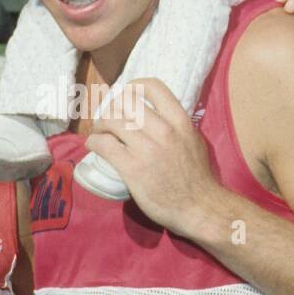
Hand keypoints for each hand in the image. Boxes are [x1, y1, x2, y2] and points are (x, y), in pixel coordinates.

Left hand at [85, 77, 221, 236]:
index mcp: (180, 121)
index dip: (134, 86)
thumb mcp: (194, 141)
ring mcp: (147, 149)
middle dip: (112, 107)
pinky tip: (94, 146)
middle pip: (125, 101)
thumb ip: (177, 126)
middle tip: (109, 120)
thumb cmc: (198, 177)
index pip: (152, 86)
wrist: (199, 208)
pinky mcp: (132, 168)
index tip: (126, 95)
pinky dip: (94, 142)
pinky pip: (104, 144)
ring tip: (100, 133)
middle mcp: (163, 131)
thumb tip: (160, 116)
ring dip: (100, 125)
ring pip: (111, 120)